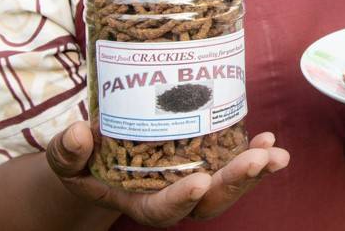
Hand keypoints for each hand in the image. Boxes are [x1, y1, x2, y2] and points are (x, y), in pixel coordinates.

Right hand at [46, 121, 289, 226]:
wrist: (102, 154)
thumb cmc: (82, 160)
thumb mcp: (66, 158)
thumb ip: (68, 151)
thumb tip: (78, 133)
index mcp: (139, 202)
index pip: (162, 211)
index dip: (181, 200)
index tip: (199, 182)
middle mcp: (172, 196)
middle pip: (209, 202)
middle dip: (236, 182)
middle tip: (259, 160)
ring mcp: (193, 179)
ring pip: (228, 186)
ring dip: (255, 171)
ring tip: (277, 154)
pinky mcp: (207, 160)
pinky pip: (234, 163)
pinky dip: (254, 153)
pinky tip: (269, 139)